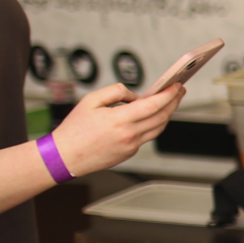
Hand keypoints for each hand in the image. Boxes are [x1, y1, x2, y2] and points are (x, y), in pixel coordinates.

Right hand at [50, 82, 184, 175]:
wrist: (64, 156)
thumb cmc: (74, 129)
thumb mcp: (91, 100)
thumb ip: (116, 92)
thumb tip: (135, 95)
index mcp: (120, 120)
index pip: (154, 105)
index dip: (169, 94)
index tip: (176, 85)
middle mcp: (129, 135)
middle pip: (162, 116)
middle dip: (174, 101)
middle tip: (179, 90)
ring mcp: (131, 146)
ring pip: (158, 128)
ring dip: (167, 113)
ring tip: (170, 102)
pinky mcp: (129, 153)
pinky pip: (147, 137)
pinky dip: (153, 125)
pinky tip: (153, 116)